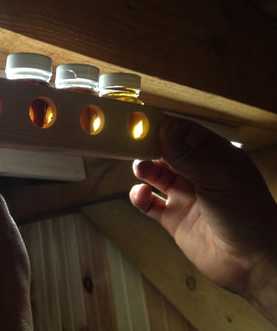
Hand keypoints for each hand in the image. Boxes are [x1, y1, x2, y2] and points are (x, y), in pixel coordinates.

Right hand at [130, 116, 276, 322]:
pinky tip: (141, 194)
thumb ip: (188, 155)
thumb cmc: (247, 213)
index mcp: (214, 157)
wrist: (253, 262)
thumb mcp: (219, 177)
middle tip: (132, 143)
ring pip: (156, 175)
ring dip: (145, 169)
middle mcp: (198, 173)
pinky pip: (150, 204)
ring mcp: (185, 196)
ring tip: (141, 169)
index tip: (142, 122)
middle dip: (149, 147)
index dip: (164, 127)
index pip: (184, 133)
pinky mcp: (174, 219)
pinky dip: (140, 197)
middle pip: (166, 152)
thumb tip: (165, 129)